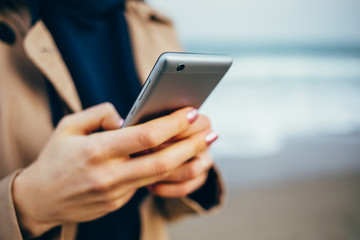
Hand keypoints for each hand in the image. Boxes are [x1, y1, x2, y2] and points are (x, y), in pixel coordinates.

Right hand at [12, 103, 214, 237]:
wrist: (39, 200)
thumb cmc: (54, 158)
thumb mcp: (68, 127)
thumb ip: (99, 114)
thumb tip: (128, 117)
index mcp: (96, 151)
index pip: (146, 136)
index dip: (173, 123)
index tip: (191, 111)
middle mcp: (110, 175)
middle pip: (163, 161)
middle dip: (192, 144)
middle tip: (211, 131)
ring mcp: (117, 193)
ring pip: (162, 177)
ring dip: (189, 162)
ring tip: (207, 149)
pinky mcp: (119, 203)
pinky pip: (149, 186)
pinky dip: (169, 172)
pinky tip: (181, 160)